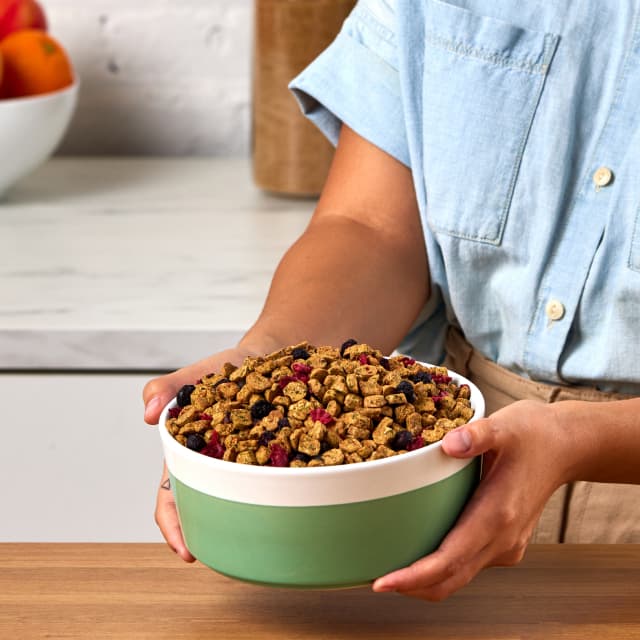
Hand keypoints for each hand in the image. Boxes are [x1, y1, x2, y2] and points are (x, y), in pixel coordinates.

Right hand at [143, 346, 259, 561]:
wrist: (265, 355)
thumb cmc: (224, 367)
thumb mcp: (195, 373)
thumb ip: (167, 386)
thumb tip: (146, 414)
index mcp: (187, 453)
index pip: (171, 498)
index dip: (175, 527)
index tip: (188, 553)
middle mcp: (215, 465)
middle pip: (207, 506)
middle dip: (214, 532)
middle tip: (234, 551)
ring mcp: (246, 464)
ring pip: (242, 499)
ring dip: (248, 515)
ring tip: (266, 529)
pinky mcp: (275, 458)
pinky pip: (274, 481)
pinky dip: (278, 492)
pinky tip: (293, 497)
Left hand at [372, 399, 574, 600]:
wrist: (566, 446)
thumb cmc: (535, 435)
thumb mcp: (505, 426)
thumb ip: (477, 434)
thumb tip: (449, 443)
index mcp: (498, 515)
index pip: (450, 560)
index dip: (414, 576)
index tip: (382, 582)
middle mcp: (502, 538)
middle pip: (451, 579)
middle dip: (411, 586)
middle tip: (373, 577)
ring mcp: (506, 544)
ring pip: (459, 576)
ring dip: (425, 579)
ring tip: (389, 565)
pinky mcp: (505, 542)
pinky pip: (468, 564)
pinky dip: (442, 566)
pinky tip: (420, 547)